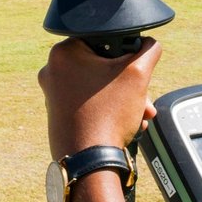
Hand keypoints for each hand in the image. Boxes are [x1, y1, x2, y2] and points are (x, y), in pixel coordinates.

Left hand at [38, 39, 160, 158]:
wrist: (89, 161)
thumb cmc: (108, 115)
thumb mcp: (138, 74)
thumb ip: (148, 50)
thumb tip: (149, 44)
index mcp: (63, 53)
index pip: (102, 40)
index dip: (125, 53)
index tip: (136, 68)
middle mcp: (52, 71)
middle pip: (101, 66)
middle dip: (128, 82)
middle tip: (143, 96)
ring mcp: (52, 94)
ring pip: (97, 87)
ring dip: (122, 98)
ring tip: (140, 114)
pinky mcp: (57, 114)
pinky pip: (88, 103)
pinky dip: (108, 110)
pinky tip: (127, 123)